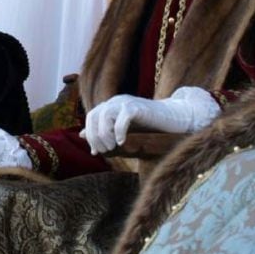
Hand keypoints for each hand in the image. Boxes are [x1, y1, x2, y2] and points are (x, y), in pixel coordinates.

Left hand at [81, 86, 220, 154]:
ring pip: (105, 115)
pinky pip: (123, 116)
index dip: (90, 135)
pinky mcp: (138, 106)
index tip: (96, 152)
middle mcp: (115, 101)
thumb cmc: (148, 128)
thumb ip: (104, 133)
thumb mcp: (122, 132)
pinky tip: (122, 142)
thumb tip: (82, 135)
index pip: (90, 118)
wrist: (172, 120)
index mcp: (109, 106)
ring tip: (114, 147)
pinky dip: (119, 130)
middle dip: (96, 136)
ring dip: (105, 134)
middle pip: (94, 116)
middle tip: (105, 151)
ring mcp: (126, 102)